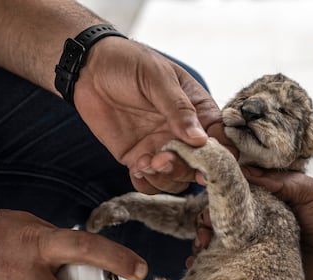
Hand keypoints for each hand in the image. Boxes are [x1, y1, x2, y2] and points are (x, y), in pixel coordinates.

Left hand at [74, 37, 224, 193]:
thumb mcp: (157, 77)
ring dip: (165, 178)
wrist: (89, 68)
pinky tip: (137, 167)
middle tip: (163, 157)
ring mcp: (162, 149)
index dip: (220, 157)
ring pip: (177, 180)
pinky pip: (150, 184)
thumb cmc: (129, 63)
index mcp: (200, 112)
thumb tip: (200, 140)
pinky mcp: (139, 159)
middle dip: (185, 169)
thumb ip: (178, 108)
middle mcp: (184, 135)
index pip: (223, 141)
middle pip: (200, 167)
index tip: (206, 162)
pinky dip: (147, 183)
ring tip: (147, 163)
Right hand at [195, 169, 312, 279]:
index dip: (215, 193)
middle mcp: (256, 227)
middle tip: (204, 229)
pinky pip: (229, 273)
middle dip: (205, 222)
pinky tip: (199, 267)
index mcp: (265, 203)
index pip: (232, 195)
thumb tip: (243, 170)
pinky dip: (211, 270)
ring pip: (219, 247)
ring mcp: (254, 252)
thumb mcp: (309, 192)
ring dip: (203, 246)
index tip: (205, 192)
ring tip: (200, 249)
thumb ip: (279, 181)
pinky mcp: (257, 276)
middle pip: (219, 221)